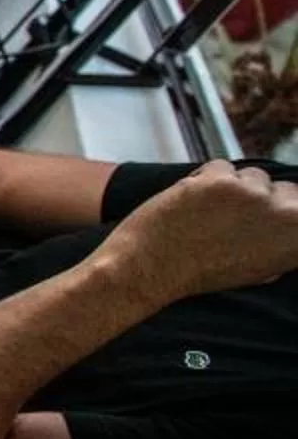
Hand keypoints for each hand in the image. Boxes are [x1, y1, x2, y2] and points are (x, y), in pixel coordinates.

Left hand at [96, 161, 297, 304]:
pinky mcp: (222, 181)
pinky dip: (205, 178)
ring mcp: (254, 196)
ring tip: (209, 215)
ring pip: (251, 175)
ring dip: (232, 187)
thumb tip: (293, 219)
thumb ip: (284, 239)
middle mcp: (287, 216)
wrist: (154, 268)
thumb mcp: (261, 266)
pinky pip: (220, 167)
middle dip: (261, 197)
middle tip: (232, 221)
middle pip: (284, 188)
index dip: (284, 208)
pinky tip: (191, 202)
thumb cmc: (206, 271)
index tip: (260, 219)